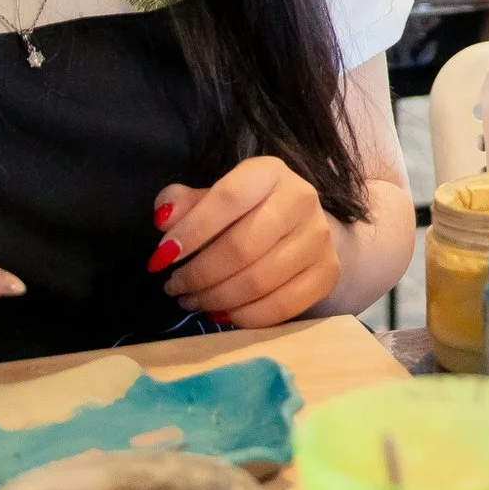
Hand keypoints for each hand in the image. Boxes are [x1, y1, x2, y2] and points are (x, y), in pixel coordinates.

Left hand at [151, 157, 342, 327]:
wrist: (301, 227)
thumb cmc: (247, 211)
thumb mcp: (213, 196)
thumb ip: (183, 203)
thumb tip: (165, 221)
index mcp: (270, 172)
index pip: (228, 199)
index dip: (191, 231)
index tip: (161, 259)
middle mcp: (302, 200)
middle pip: (243, 247)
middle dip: (198, 274)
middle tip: (173, 287)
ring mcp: (319, 239)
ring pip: (259, 281)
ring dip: (216, 298)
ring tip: (192, 301)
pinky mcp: (328, 273)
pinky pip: (281, 306)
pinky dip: (244, 316)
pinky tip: (222, 312)